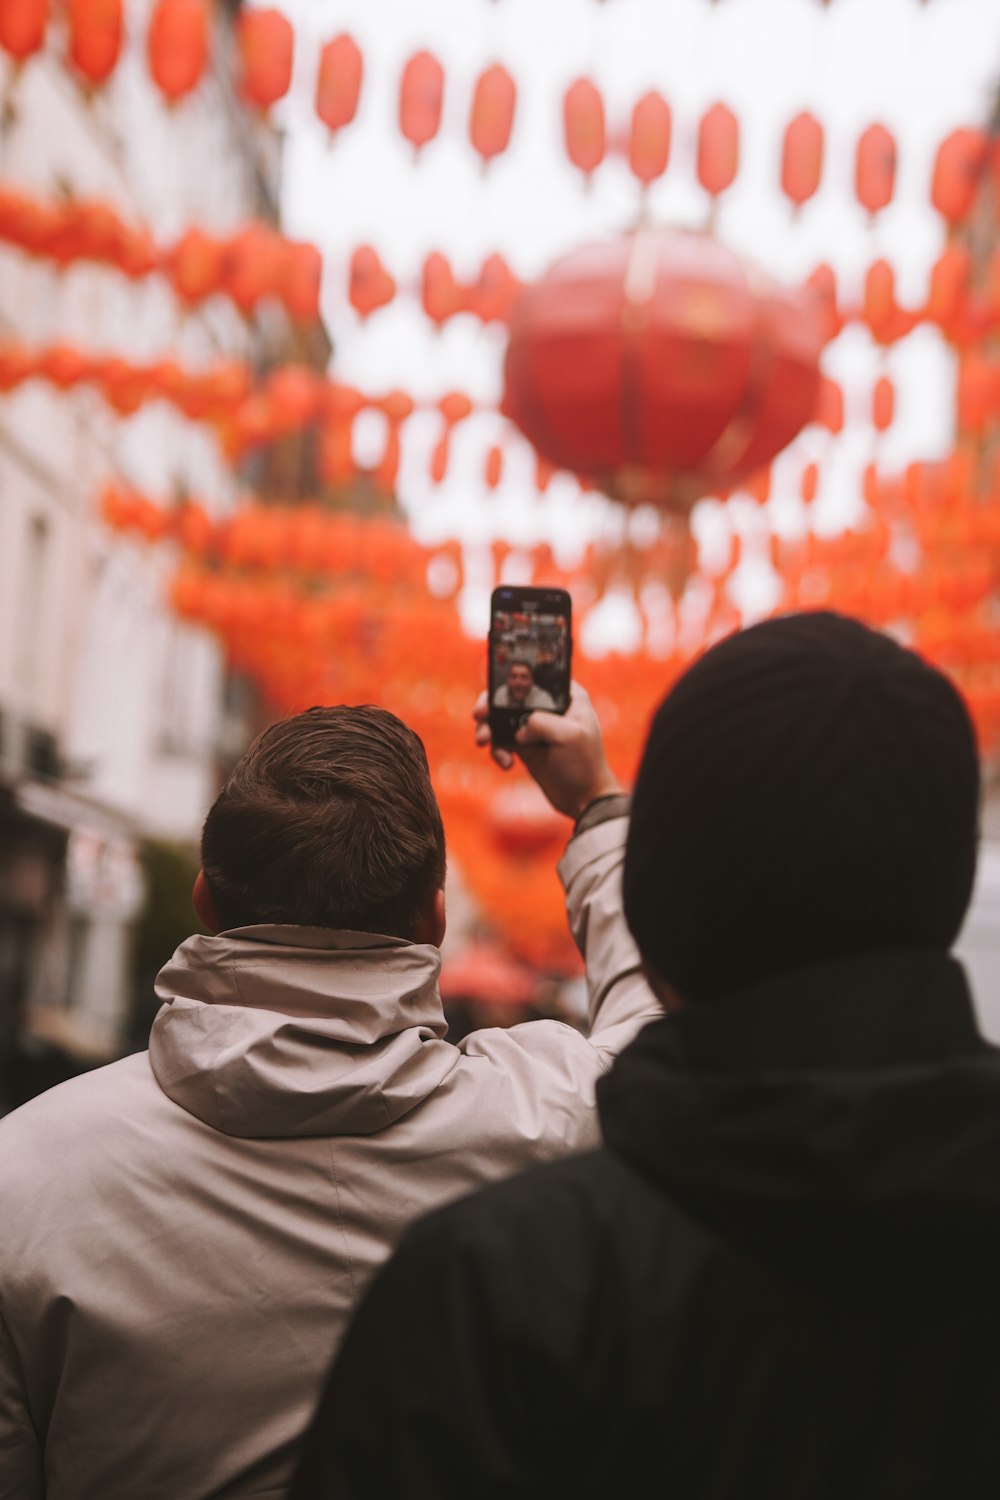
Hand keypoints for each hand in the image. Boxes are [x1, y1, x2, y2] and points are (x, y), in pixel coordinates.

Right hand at [473, 681, 623, 819]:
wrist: (583, 798)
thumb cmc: (584, 763)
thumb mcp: (569, 735)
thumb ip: (541, 722)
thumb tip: (519, 730)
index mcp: (566, 696)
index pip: (534, 677)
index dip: (510, 680)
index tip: (494, 691)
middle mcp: (548, 708)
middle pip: (510, 697)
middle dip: (490, 706)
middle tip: (479, 715)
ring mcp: (535, 727)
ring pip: (501, 719)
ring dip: (488, 729)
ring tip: (483, 741)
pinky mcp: (525, 746)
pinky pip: (501, 741)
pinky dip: (498, 750)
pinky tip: (507, 763)